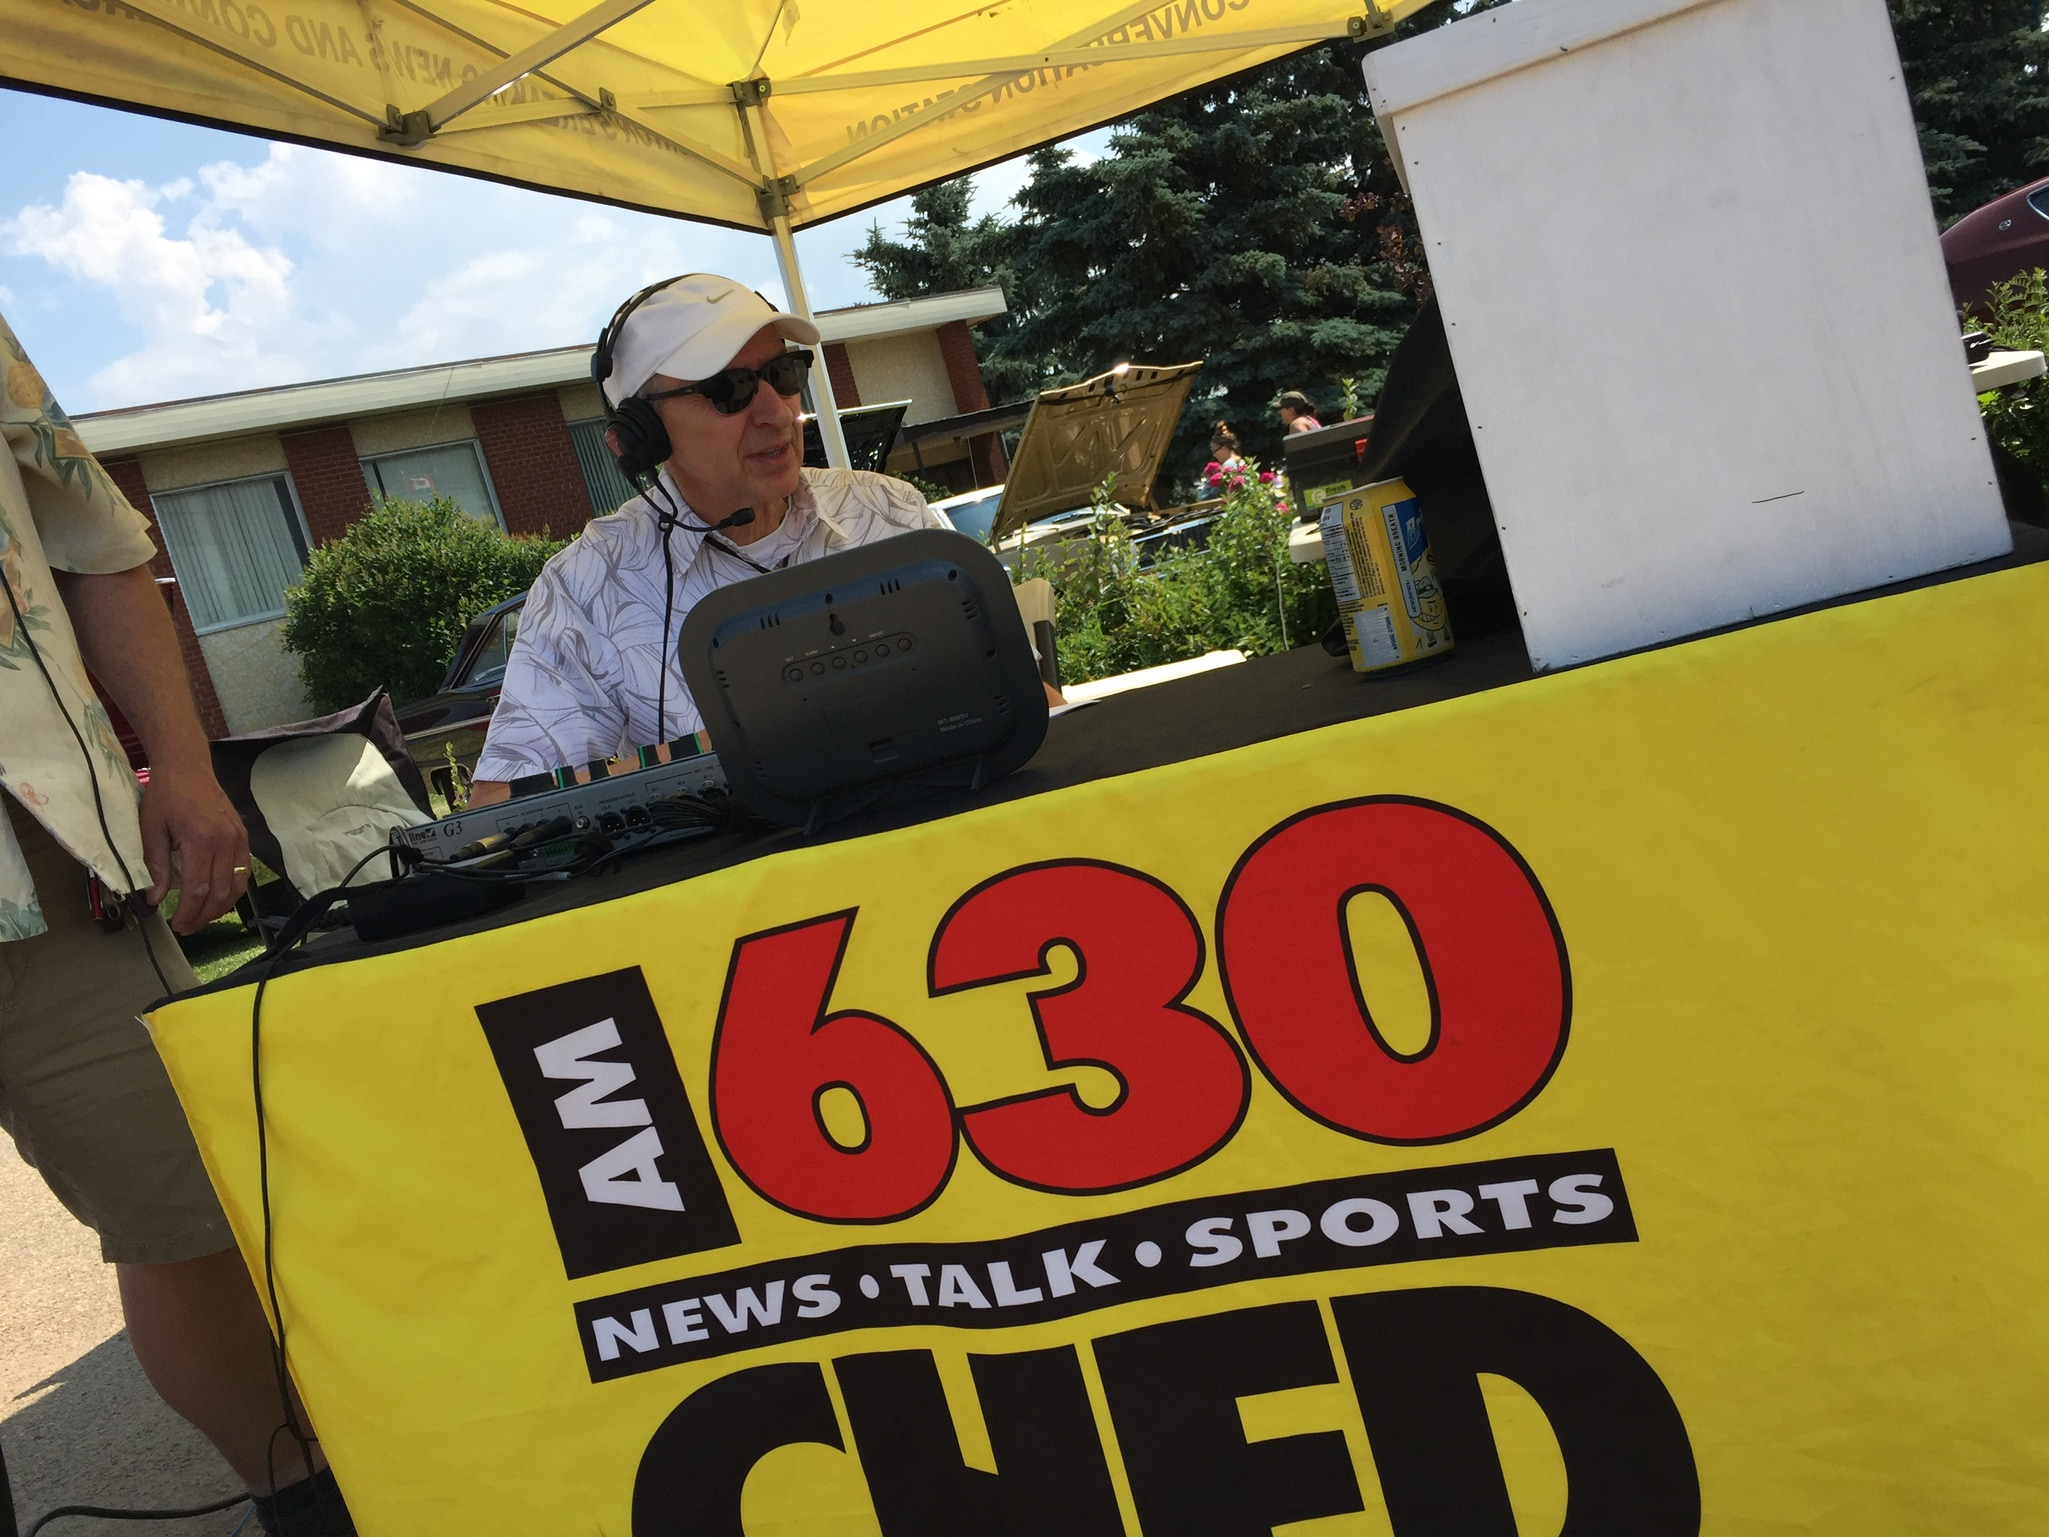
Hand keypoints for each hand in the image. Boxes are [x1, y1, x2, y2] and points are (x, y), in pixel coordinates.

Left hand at [139, 764, 249, 933]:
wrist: (188, 767)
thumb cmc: (165, 796)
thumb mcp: (151, 829)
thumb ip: (155, 865)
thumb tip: (155, 899)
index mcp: (201, 841)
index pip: (198, 888)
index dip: (188, 912)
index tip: (177, 925)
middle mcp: (226, 842)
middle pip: (220, 892)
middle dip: (203, 915)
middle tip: (188, 928)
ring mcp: (239, 840)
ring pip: (237, 886)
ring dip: (221, 907)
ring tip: (203, 917)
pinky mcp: (243, 837)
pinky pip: (244, 872)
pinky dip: (234, 890)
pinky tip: (220, 898)